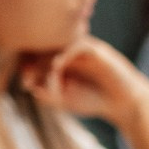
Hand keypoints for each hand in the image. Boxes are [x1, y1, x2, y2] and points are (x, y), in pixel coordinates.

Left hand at [17, 36, 148, 131]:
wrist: (123, 104)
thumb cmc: (93, 101)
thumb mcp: (65, 101)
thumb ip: (48, 95)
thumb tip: (31, 88)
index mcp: (59, 61)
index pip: (38, 56)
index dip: (28, 66)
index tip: (26, 84)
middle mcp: (69, 51)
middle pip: (45, 48)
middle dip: (35, 64)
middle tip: (30, 81)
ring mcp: (82, 49)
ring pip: (59, 44)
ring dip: (48, 59)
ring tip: (45, 77)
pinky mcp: (97, 49)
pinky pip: (78, 44)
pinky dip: (65, 54)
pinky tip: (58, 67)